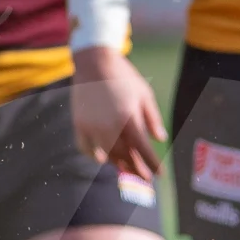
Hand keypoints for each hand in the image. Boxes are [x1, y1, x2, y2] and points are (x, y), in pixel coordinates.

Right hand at [71, 46, 166, 182]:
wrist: (94, 61)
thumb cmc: (123, 76)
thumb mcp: (144, 93)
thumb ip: (152, 118)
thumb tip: (160, 138)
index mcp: (129, 118)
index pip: (143, 149)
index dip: (152, 164)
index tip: (159, 175)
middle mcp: (110, 126)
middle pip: (125, 157)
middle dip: (137, 169)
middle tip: (145, 177)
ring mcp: (93, 127)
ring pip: (107, 155)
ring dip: (118, 164)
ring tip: (127, 168)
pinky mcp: (79, 125)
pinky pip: (86, 148)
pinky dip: (94, 156)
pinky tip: (103, 158)